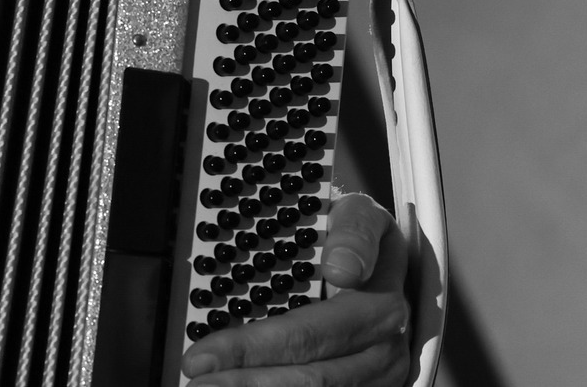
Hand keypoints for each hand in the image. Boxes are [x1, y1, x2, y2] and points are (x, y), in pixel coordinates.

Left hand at [182, 192, 410, 385]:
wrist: (389, 269)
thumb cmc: (360, 242)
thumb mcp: (362, 216)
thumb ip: (355, 232)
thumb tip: (343, 270)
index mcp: (380, 305)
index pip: (308, 333)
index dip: (252, 348)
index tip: (204, 355)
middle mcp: (383, 350)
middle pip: (308, 377)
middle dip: (244, 383)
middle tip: (196, 383)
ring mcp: (377, 378)